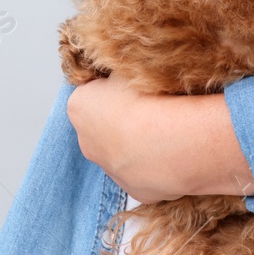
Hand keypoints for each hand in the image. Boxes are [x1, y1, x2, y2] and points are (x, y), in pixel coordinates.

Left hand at [66, 77, 253, 200]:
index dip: (113, 87)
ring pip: (123, 152)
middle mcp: (86, 142)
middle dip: (122, 119)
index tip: (135, 85)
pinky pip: (144, 172)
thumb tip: (122, 73)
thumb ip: (120, 70)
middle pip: (103, 126)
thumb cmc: (151, 97)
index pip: (91, 92)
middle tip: (151, 108)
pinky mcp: (135, 190)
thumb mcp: (131, 64)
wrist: (174, 140)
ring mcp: (110, 170)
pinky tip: (173, 152)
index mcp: (79, 106)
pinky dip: (156, 164)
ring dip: (139, 143)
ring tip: (167, 130)